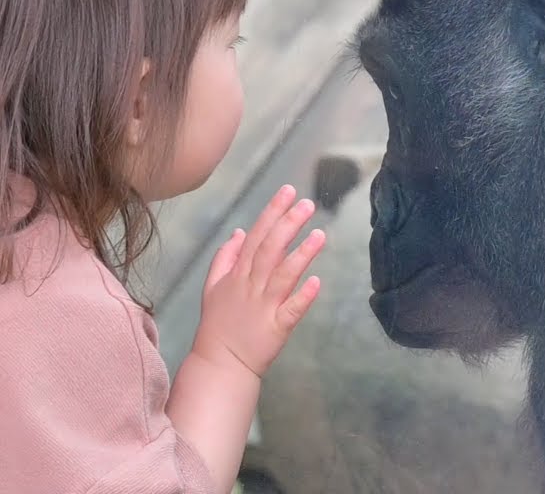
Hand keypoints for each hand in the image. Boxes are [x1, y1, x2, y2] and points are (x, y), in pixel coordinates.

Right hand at [190, 185, 324, 377]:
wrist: (219, 364)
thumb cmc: (219, 324)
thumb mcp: (213, 287)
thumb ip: (225, 258)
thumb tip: (240, 232)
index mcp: (237, 275)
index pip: (256, 236)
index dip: (272, 212)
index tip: (288, 191)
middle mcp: (250, 287)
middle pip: (269, 250)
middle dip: (288, 225)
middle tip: (308, 204)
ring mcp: (263, 307)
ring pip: (283, 276)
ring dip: (301, 255)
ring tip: (320, 234)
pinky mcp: (276, 328)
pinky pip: (291, 310)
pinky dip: (303, 296)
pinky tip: (317, 282)